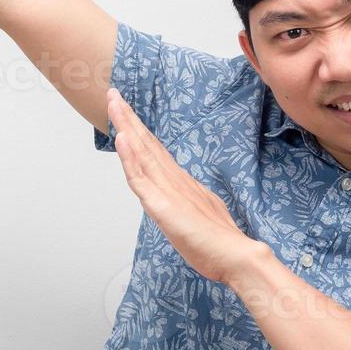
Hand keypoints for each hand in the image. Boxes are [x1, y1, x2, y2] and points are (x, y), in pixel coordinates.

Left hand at [106, 86, 264, 285]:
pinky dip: (130, 157)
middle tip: (114, 93)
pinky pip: (141, 179)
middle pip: (146, 143)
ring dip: (127, 127)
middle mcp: (174, 181)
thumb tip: (180, 201)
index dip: (138, 130)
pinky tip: (123, 139)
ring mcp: (169, 191)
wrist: (237, 256)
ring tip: (114, 104)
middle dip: (128, 118)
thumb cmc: (219, 243)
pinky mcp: (164, 206)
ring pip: (142, 153)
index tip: (125, 110)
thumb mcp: (197, 217)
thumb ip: (187, 204)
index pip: (154, 150)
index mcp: (180, 183)